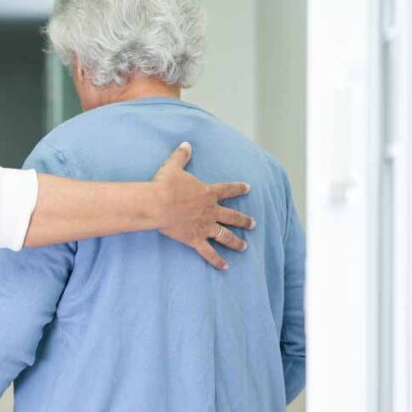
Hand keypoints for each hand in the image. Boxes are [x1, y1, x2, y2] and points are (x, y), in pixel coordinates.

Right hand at [152, 142, 254, 268]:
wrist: (158, 204)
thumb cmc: (165, 185)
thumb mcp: (173, 166)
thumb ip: (182, 156)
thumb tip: (186, 144)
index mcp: (208, 193)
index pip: (228, 190)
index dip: (239, 188)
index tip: (248, 188)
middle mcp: (210, 211)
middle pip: (232, 216)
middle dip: (243, 220)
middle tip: (253, 224)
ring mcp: (205, 226)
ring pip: (225, 235)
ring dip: (236, 241)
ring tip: (244, 246)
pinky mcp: (195, 239)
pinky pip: (209, 252)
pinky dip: (217, 260)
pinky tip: (225, 267)